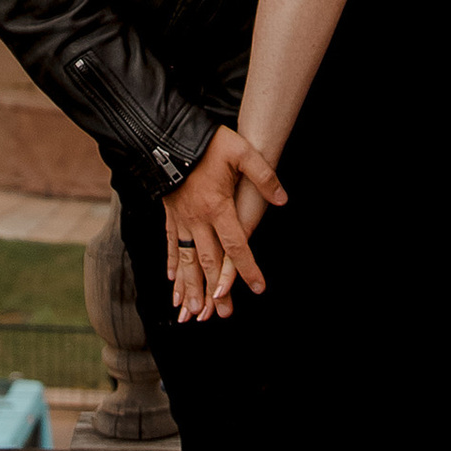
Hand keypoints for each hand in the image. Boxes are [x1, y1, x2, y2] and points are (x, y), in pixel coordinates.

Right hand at [164, 125, 285, 323]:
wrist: (168, 136)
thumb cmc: (209, 144)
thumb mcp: (242, 152)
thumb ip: (264, 176)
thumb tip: (283, 199)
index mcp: (218, 207)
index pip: (237, 246)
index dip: (248, 268)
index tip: (258, 288)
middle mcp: (198, 219)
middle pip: (209, 261)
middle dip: (216, 291)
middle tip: (222, 314)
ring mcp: (181, 219)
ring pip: (186, 260)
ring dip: (190, 287)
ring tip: (193, 312)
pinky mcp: (169, 214)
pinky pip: (171, 244)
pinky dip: (173, 264)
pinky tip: (172, 280)